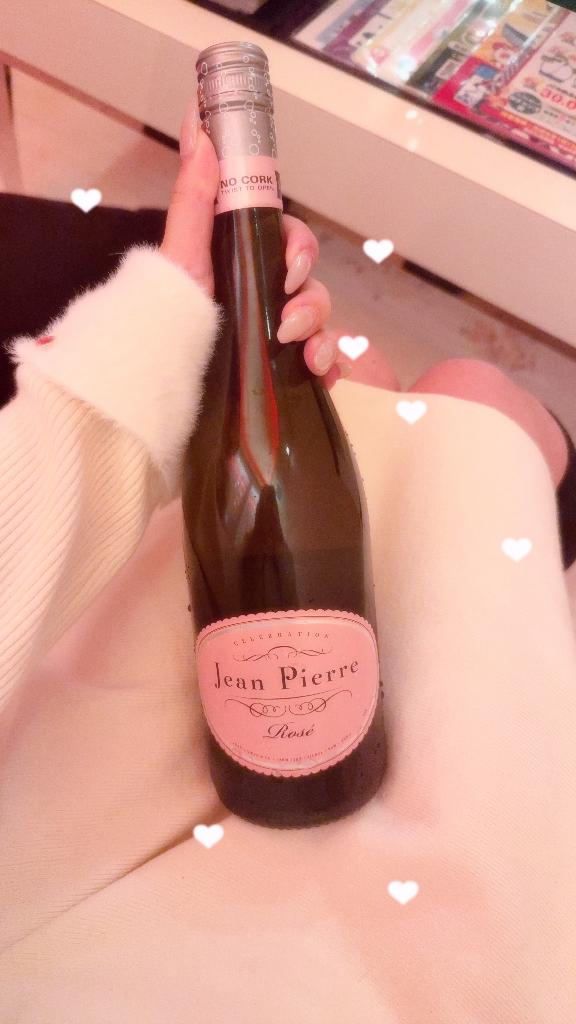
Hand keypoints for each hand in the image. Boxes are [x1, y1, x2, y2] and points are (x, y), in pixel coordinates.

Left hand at [160, 117, 398, 389]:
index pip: (292, 242)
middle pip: (311, 285)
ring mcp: (276, 335)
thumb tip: (199, 129)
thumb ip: (193, 196)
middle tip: (289, 325)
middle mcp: (264, 296)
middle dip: (311, 302)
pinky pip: (324, 363)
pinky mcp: (283, 370)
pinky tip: (321, 376)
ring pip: (322, 324)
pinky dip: (330, 367)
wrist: (158, 377)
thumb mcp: (180, 255)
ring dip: (322, 336)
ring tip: (304, 356)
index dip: (300, 249)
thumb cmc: (166, 316)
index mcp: (246, 263)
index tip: (290, 268)